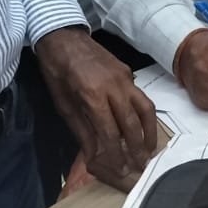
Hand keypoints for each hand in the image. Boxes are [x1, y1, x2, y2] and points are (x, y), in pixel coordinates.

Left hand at [34, 27, 156, 191]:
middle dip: (136, 148)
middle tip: (139, 166)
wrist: (63, 38)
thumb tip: (94, 155)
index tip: (120, 170)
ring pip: (145, 109)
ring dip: (149, 132)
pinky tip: (144, 128)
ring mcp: (124, 78)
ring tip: (149, 151)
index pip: (110, 132)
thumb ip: (81, 131)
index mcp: (92, 95)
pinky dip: (145, 116)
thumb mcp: (64, 105)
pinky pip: (141, 97)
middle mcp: (114, 86)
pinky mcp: (128, 73)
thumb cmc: (57, 73)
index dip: (116, 154)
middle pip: (131, 123)